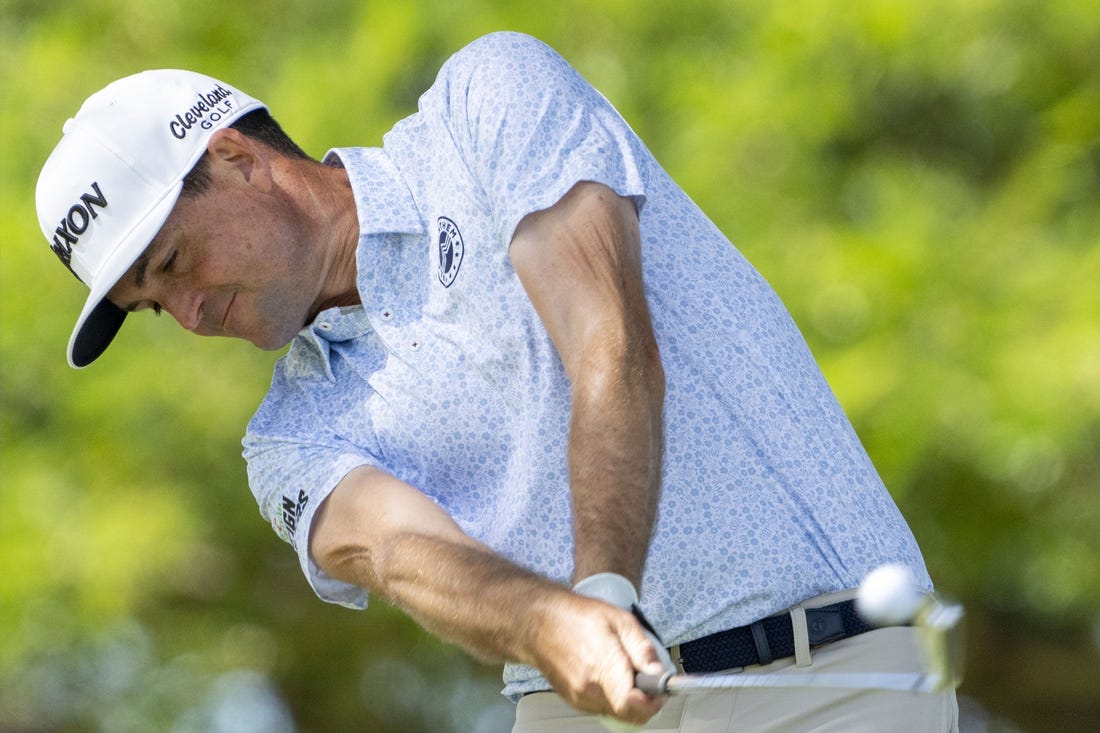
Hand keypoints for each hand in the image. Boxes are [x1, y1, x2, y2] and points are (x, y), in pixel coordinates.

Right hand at [560, 573, 673, 729]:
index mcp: (602, 666)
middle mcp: (589, 688)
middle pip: (628, 713)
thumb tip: (660, 671)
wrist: (537, 622)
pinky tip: (610, 674)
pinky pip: (603, 707)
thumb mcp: (618, 619)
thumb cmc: (574, 616)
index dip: (653, 703)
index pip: (632, 705)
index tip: (661, 690)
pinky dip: (614, 697)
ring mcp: (579, 697)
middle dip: (645, 700)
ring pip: (617, 712)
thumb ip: (642, 648)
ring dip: (629, 699)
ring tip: (627, 672)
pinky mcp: (574, 700)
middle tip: (649, 679)